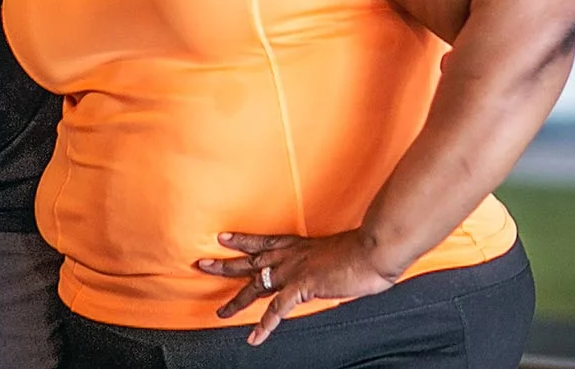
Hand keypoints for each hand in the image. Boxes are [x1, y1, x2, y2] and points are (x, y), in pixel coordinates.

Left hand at [196, 230, 402, 344]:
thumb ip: (321, 263)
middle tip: (202, 264)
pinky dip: (264, 325)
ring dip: (237, 301)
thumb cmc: (360, 251)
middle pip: (249, 262)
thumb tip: (320, 275)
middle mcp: (289, 256)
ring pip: (256, 287)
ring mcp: (293, 271)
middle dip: (225, 265)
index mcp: (296, 245)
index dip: (241, 241)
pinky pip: (277, 310)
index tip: (223, 238)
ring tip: (220, 311)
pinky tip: (254, 337)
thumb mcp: (334, 253)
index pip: (262, 242)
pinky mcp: (301, 287)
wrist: (371, 251)